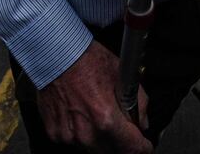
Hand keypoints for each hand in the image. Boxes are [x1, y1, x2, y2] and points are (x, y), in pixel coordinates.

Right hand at [36, 41, 151, 152]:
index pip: (132, 148)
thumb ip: (138, 104)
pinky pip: (74, 141)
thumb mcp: (122, 76)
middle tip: (120, 126)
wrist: (57, 55)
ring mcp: (69, 136)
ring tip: (95, 112)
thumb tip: (141, 121)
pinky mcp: (55, 133)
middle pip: (112, 152)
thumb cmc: (87, 61)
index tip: (143, 145)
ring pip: (92, 148)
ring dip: (99, 138)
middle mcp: (87, 133)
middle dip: (120, 143)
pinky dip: (79, 132)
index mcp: (106, 120)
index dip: (142, 147)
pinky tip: (79, 112)